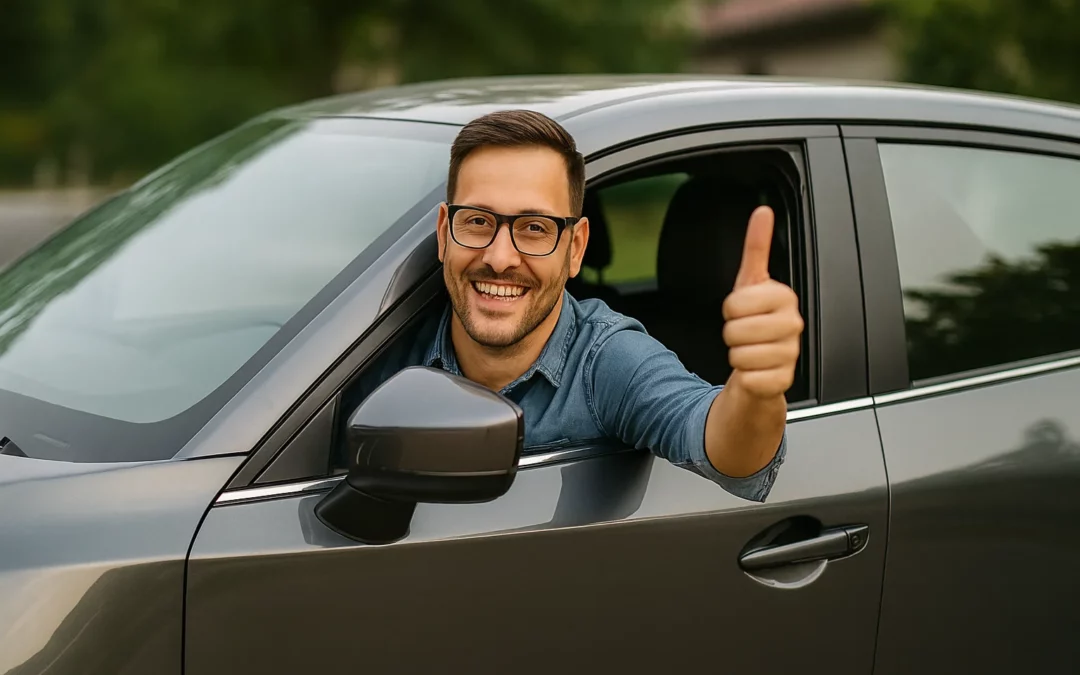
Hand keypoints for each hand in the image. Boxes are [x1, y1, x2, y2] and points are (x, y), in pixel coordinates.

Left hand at [722, 206, 803, 397]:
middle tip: (745, 333)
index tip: (743, 310)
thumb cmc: (757, 321)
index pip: (734, 302)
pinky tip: (756, 369)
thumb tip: (762, 212)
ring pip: (739, 355)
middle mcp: (793, 324)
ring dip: (737, 355)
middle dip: (731, 333)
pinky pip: (747, 377)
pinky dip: (744, 376)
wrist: (765, 363)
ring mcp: (791, 353)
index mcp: (785, 297)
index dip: (730, 310)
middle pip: (734, 330)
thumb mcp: (752, 283)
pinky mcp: (783, 380)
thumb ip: (756, 247)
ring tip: (751, 350)